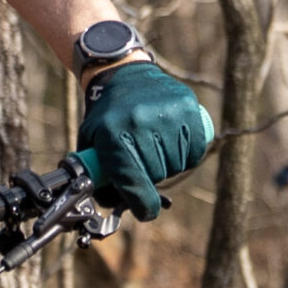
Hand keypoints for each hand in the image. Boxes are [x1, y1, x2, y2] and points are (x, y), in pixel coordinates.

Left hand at [75, 60, 214, 219]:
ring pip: (177, 165)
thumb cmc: (105, 117)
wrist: (124, 75)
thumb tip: (117, 207)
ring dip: (168, 165)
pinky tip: (173, 144)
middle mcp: (141, 124)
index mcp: (114, 136)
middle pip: (157, 175)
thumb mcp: (91, 145)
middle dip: (149, 177)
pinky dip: (186, 155)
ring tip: (154, 148)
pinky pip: (196, 150)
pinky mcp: (188, 106)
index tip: (146, 211)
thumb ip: (100, 177)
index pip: (134, 182)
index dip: (142, 204)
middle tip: (141, 162)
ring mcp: (167, 114)